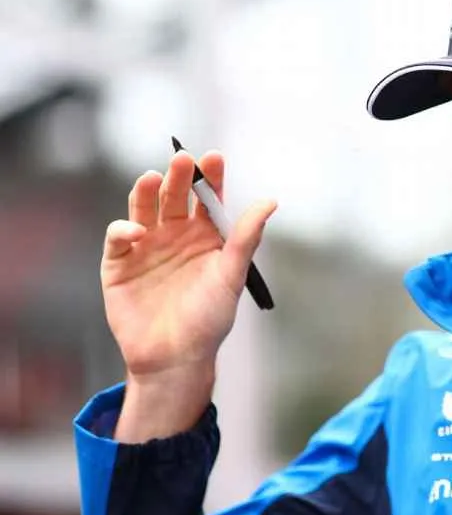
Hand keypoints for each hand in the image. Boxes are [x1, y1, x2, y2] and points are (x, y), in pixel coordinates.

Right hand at [101, 150, 275, 385]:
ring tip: (153, 178)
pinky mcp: (119, 262)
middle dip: (179, 176)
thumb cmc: (209, 319)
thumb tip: (270, 202)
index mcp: (207, 235)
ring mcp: (147, 246)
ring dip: (147, 191)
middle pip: (176, 195)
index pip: (209, 198)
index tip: (214, 157)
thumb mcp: (231, 276)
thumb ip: (246, 238)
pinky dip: (125, 228)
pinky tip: (138, 230)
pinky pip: (119, 236)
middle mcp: (176, 234)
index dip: (211, 176)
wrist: (175, 357)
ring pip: (144, 207)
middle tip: (183, 159)